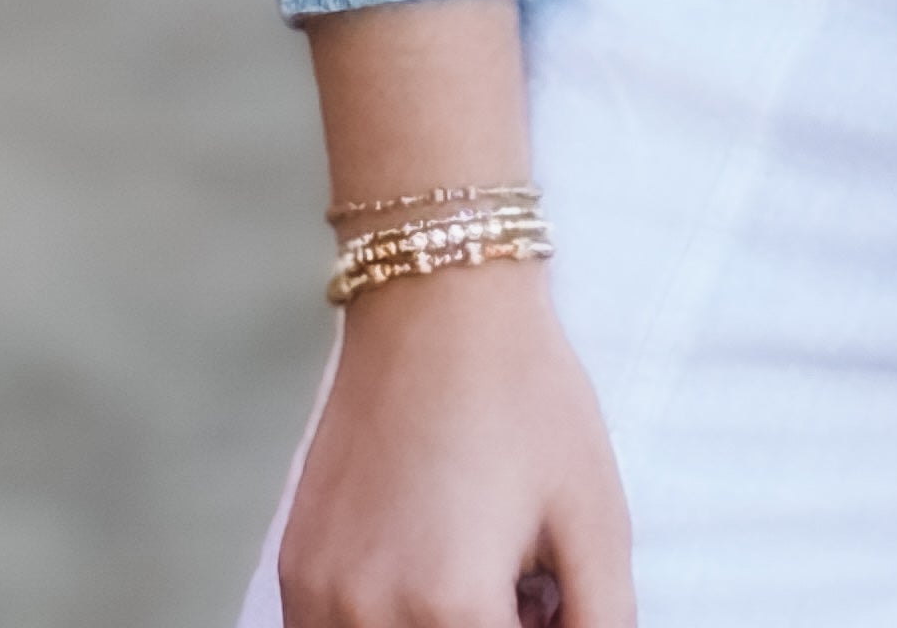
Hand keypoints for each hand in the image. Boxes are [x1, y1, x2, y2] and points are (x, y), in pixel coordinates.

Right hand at [276, 256, 633, 627]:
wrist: (441, 301)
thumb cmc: (525, 395)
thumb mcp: (596, 518)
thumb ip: (601, 621)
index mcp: (450, 607)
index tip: (545, 604)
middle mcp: (368, 614)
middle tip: (525, 592)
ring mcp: (318, 596)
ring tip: (481, 578)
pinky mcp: (295, 570)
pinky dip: (385, 624)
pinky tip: (430, 576)